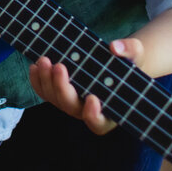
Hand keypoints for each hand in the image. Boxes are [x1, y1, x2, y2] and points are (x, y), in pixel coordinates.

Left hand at [29, 38, 146, 135]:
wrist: (116, 61)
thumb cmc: (129, 63)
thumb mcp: (135, 54)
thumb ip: (129, 50)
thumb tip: (115, 47)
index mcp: (110, 111)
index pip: (99, 123)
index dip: (93, 115)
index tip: (92, 98)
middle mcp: (88, 111)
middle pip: (71, 108)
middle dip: (62, 88)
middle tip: (59, 66)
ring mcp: (72, 103)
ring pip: (55, 99)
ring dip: (46, 81)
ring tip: (45, 60)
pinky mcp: (59, 93)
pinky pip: (45, 92)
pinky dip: (38, 80)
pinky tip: (35, 65)